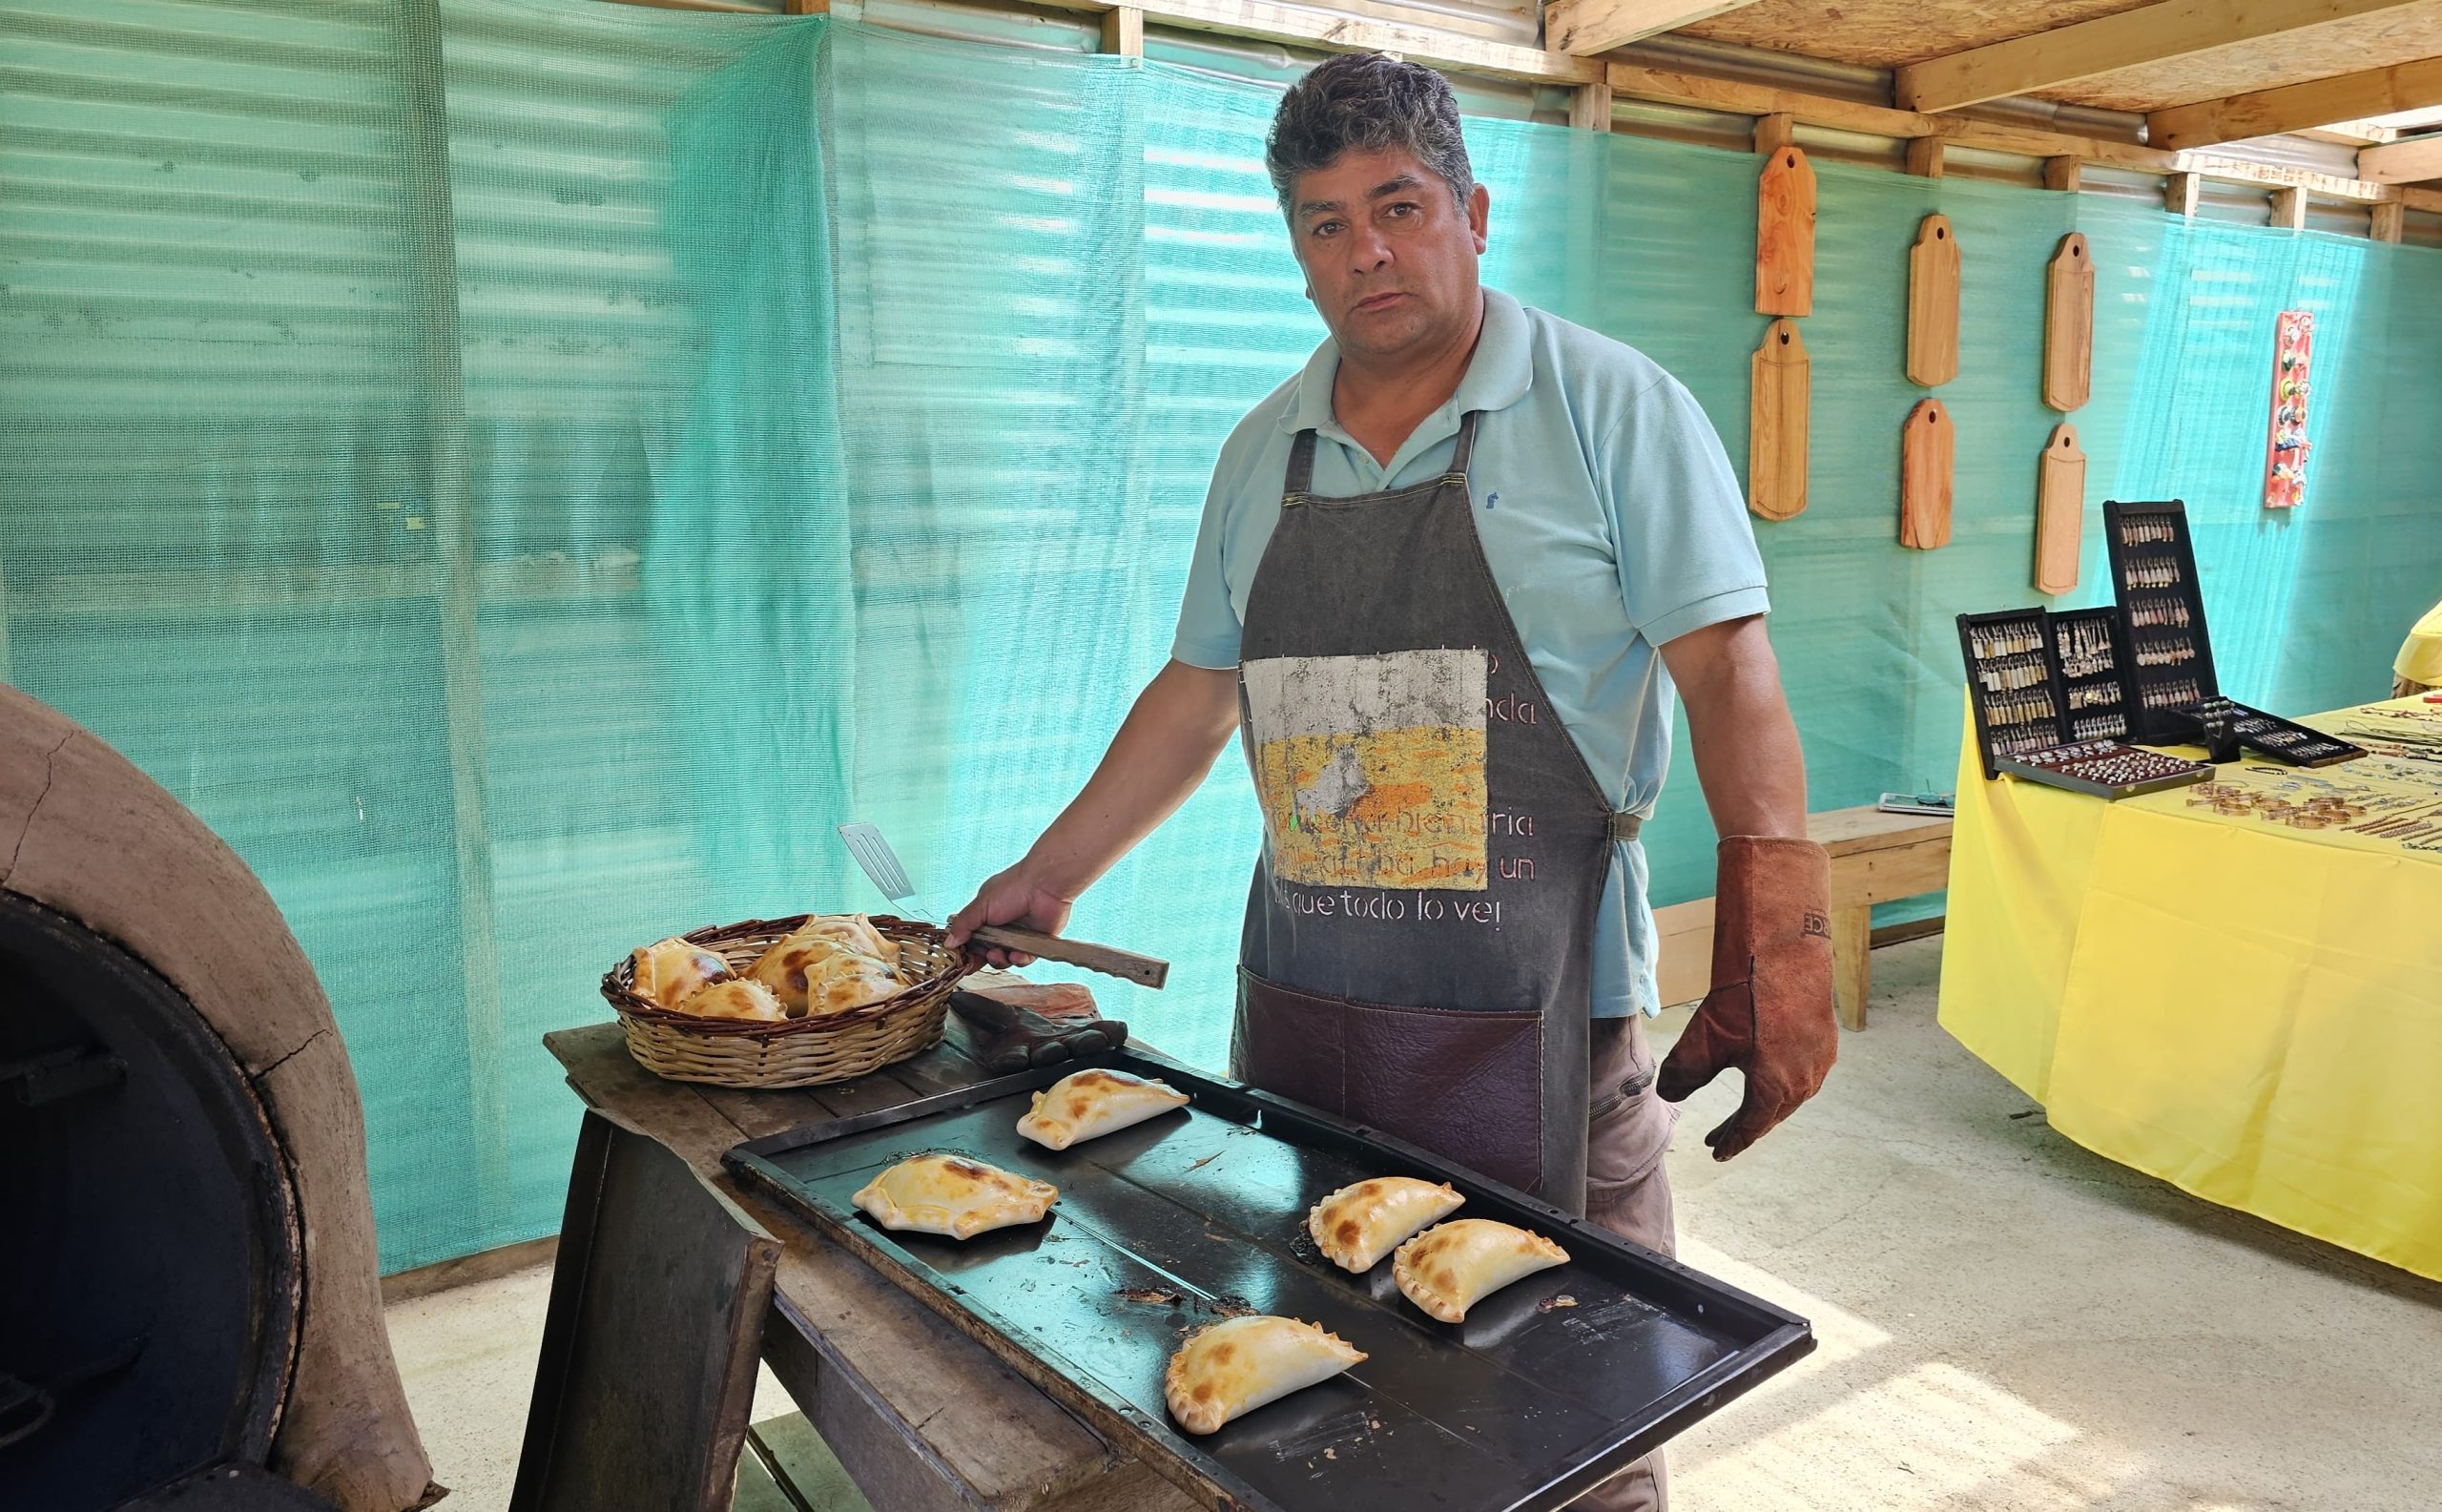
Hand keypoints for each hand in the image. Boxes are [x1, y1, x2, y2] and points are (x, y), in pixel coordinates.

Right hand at [946, 863, 1074, 968]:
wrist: (1044, 885)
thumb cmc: (1013, 887)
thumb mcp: (981, 905)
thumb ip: (963, 925)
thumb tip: (949, 942)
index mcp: (985, 916)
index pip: (970, 939)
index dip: (966, 951)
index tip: (961, 959)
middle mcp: (1000, 927)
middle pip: (986, 953)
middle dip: (982, 958)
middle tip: (981, 958)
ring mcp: (1017, 936)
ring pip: (1004, 959)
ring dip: (1000, 960)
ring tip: (999, 954)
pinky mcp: (1035, 942)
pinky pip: (1024, 959)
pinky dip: (1019, 960)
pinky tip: (1016, 955)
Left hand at [1656, 836, 1835, 1160]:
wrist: (1786, 954)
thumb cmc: (1746, 996)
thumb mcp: (1705, 1038)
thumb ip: (1684, 1073)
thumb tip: (1667, 1095)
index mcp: (1775, 1089)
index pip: (1750, 1128)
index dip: (1732, 1142)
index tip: (1716, 1153)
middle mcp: (1804, 1082)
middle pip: (1771, 1116)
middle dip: (1745, 1128)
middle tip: (1720, 1137)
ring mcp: (1820, 1063)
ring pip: (1790, 1096)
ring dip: (1766, 1106)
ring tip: (1743, 1110)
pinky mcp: (1827, 1042)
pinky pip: (1804, 1075)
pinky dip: (1783, 1084)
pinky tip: (1771, 1077)